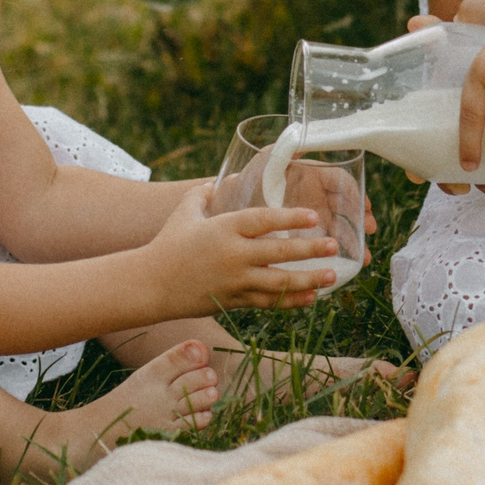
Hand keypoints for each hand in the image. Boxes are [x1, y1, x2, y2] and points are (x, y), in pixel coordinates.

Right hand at [143, 181, 338, 311]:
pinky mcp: (233, 301)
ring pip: (278, 282)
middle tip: (333, 246)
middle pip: (278, 252)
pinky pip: (268, 303)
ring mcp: (234, 281)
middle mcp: (233, 255)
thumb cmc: (167, 244)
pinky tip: (311, 297)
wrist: (150, 284)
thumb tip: (216, 182)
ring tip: (332, 276)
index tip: (314, 217)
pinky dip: (291, 301)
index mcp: (224, 228)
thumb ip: (202, 194)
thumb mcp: (184, 212)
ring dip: (308, 280)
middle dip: (309, 250)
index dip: (290, 218)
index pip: (263, 221)